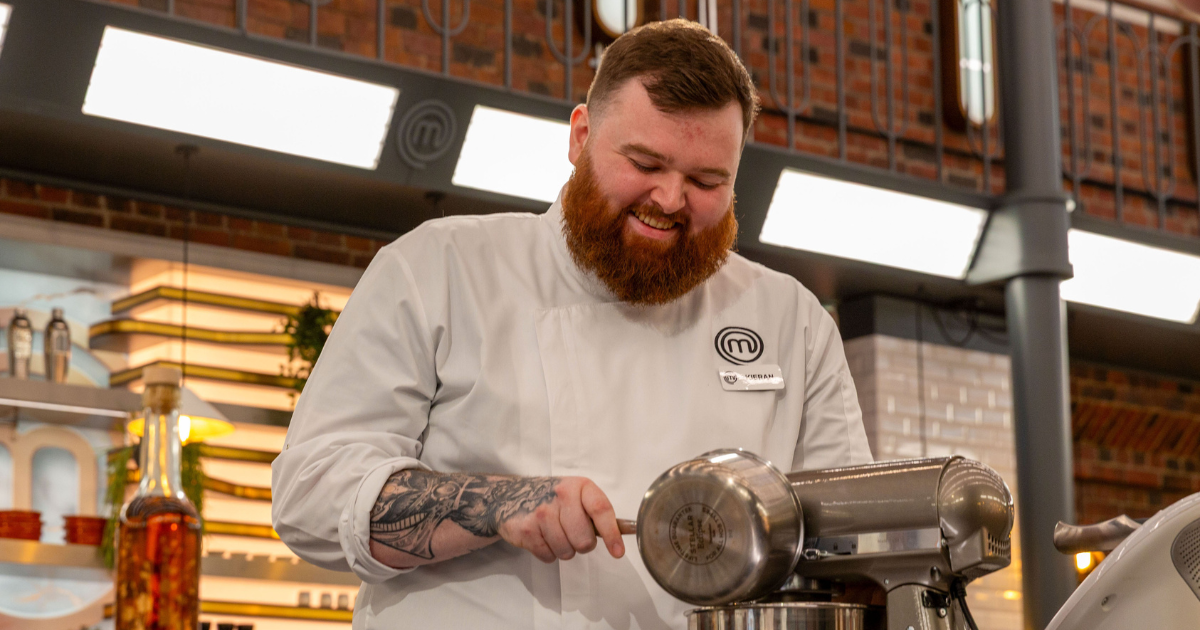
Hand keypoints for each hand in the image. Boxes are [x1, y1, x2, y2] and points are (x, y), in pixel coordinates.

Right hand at [496, 476, 624, 562]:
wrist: (511, 496)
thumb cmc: (552, 498)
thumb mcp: (576, 494)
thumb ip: (598, 511)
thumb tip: (627, 530)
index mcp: (579, 486)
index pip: (601, 509)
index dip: (612, 534)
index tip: (618, 552)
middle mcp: (560, 496)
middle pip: (584, 540)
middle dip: (582, 544)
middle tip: (574, 534)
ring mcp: (541, 513)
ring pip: (566, 552)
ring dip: (564, 549)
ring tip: (556, 534)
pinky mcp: (526, 530)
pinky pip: (548, 557)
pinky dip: (548, 553)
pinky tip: (543, 538)